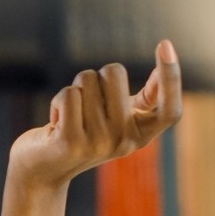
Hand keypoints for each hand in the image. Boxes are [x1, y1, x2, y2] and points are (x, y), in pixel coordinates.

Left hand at [7, 40, 183, 187]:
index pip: (170, 111)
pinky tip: (55, 123)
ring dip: (74, 90)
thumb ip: (143, 100)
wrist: (42, 171)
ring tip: (70, 117)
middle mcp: (124, 142)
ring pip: (87, 79)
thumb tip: (165, 63)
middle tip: (86, 104)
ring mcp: (98, 144)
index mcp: (141, 136)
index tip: (165, 44)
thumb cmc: (83, 135)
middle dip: (95, 76)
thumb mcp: (117, 120)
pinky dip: (58, 100)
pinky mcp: (70, 141)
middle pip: (115, 74)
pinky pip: (68, 94)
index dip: (171, 77)